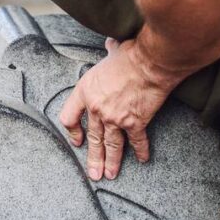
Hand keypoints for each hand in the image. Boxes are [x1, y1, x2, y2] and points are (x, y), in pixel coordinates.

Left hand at [59, 38, 184, 180]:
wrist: (151, 62)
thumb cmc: (131, 54)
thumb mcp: (112, 53)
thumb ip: (109, 53)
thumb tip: (111, 44)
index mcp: (85, 91)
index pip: (69, 117)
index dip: (72, 131)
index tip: (77, 140)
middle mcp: (97, 108)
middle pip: (92, 138)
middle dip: (93, 158)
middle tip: (94, 173)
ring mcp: (115, 118)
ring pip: (111, 145)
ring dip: (111, 162)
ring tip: (110, 175)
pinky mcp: (135, 123)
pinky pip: (136, 142)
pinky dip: (141, 151)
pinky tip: (143, 159)